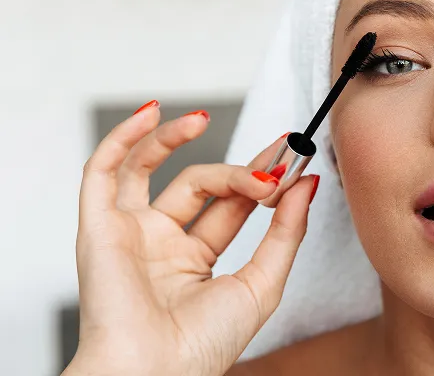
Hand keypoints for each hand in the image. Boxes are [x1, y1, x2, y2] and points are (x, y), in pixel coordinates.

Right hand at [64, 101, 318, 375]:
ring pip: (150, 169)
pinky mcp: (99, 228)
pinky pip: (102, 172)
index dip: (260, 177)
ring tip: (205, 119)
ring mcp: (128, 234)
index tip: (293, 156)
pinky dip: (122, 138)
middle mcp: (159, 244)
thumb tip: (305, 183)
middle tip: (274, 163)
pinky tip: (152, 114)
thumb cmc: (204, 345)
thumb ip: (286, 231)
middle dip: (239, 168)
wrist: (157, 372)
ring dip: (176, 138)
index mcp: (193, 261)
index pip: (231, 204)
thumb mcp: (264, 283)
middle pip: (200, 184)